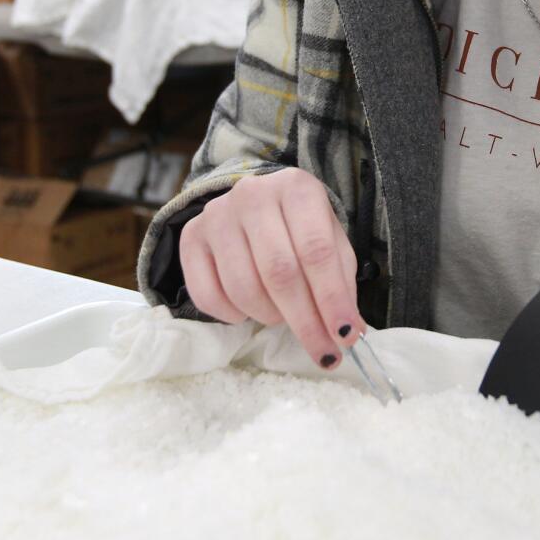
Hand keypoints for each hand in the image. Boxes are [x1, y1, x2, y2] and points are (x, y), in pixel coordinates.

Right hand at [178, 167, 362, 369]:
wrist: (255, 206)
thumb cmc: (301, 228)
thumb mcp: (331, 242)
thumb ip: (340, 282)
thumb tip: (348, 331)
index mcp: (296, 187)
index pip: (316, 251)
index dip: (332, 299)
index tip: (346, 336)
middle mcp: (253, 194)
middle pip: (279, 272)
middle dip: (305, 321)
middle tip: (323, 352)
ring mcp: (216, 214)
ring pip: (243, 287)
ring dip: (269, 317)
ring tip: (283, 317)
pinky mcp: (191, 237)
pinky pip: (208, 295)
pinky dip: (233, 316)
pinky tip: (248, 311)